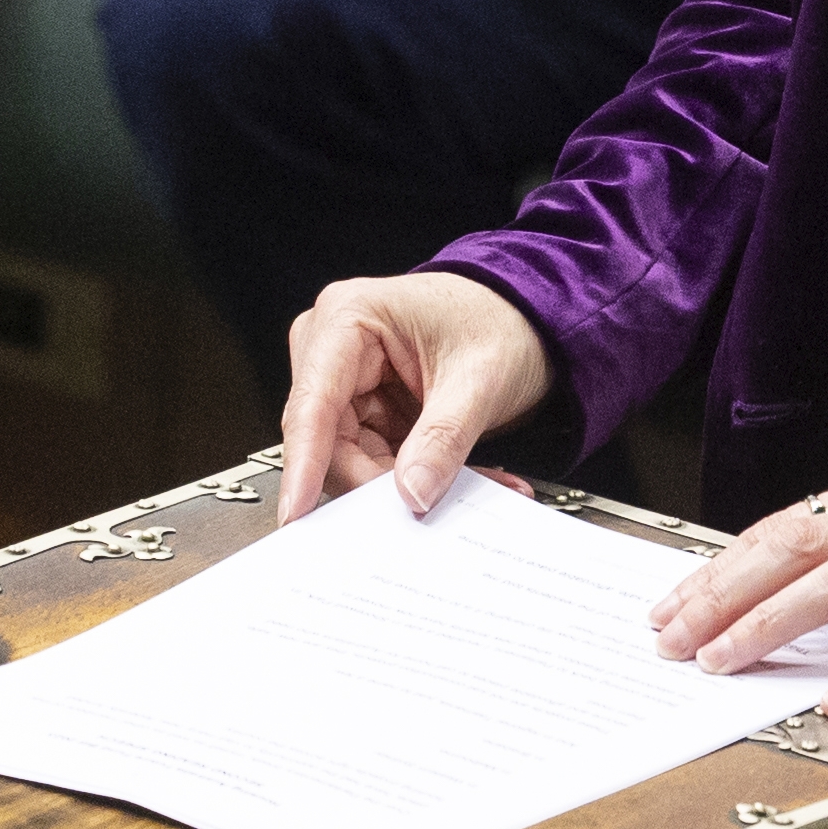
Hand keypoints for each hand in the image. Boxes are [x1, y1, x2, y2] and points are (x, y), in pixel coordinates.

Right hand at [277, 271, 557, 523]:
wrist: (529, 319)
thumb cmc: (502, 320)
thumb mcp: (481, 378)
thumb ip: (444, 438)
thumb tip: (412, 493)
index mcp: (348, 317)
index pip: (313, 404)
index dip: (303, 462)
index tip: (298, 512)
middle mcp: (332, 348)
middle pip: (327, 442)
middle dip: (375, 481)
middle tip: (425, 506)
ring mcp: (346, 382)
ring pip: (350, 460)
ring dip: (402, 484)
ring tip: (464, 484)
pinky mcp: (365, 410)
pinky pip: (373, 462)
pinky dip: (413, 477)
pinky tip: (455, 478)